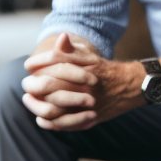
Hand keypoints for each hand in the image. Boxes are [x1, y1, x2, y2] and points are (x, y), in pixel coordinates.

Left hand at [21, 33, 144, 130]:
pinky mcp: (89, 118)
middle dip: (32, 85)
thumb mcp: (92, 57)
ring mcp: (86, 104)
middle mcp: (84, 87)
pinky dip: (48, 122)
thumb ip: (73, 50)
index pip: (51, 63)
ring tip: (30, 100)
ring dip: (36, 105)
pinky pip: (63, 124)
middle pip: (47, 86)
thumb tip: (61, 36)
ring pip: (52, 108)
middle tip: (27, 84)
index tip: (28, 65)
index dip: (36, 63)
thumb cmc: (108, 71)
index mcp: (83, 69)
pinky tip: (41, 118)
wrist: (133, 87)